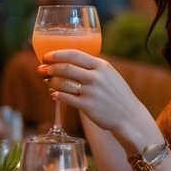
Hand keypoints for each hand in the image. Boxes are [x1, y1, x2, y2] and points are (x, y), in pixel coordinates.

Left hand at [39, 49, 154, 141]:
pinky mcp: (87, 106)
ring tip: (48, 82)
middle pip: (65, 68)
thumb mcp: (109, 75)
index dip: (57, 54)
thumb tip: (68, 62)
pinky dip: (57, 95)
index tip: (46, 56)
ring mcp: (91, 92)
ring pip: (63, 83)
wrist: (129, 116)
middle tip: (41, 69)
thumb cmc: (117, 94)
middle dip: (50, 68)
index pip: (74, 54)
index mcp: (101, 66)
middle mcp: (96, 77)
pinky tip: (54, 94)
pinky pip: (65, 98)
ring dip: (51, 82)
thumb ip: (92, 67)